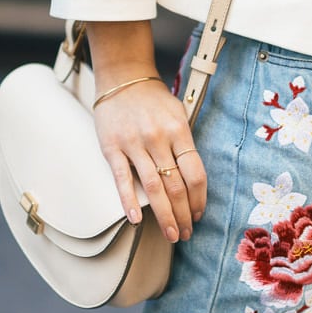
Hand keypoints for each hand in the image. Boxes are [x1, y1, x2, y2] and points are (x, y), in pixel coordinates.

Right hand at [84, 20, 205, 243]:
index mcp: (179, 131)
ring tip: (171, 234)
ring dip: (164, 216)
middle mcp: (159, 139)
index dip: (199, 199)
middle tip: (186, 234)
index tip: (198, 215)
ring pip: (153, 188)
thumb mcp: (178, 114)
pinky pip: (122, 179)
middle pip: (176, 186)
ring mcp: (134, 144)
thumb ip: (186, 144)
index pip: (195, 174)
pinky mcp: (112, 148)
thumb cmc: (153, 99)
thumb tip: (194, 181)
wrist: (122, 77)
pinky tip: (136, 220)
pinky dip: (129, 201)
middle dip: (183, 215)